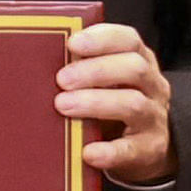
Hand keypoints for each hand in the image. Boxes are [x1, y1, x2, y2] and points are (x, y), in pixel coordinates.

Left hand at [55, 23, 178, 190]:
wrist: (146, 148)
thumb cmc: (113, 104)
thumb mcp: (104, 81)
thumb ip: (80, 67)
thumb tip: (35, 57)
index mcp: (140, 60)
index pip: (128, 40)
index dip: (102, 38)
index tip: (72, 43)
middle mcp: (153, 86)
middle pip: (133, 68)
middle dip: (95, 71)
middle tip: (61, 80)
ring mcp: (154, 118)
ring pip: (133, 104)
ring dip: (96, 103)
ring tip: (63, 106)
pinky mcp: (151, 149)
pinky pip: (132, 149)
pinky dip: (109, 151)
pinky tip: (88, 152)